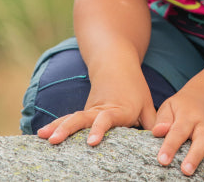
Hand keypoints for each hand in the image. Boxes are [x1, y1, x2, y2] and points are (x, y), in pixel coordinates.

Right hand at [37, 73, 155, 145]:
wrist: (115, 62)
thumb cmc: (134, 87)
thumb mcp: (147, 103)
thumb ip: (153, 123)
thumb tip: (161, 141)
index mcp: (120, 109)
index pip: (108, 119)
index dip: (100, 129)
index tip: (92, 141)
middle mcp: (102, 110)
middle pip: (83, 119)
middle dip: (69, 130)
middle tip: (55, 140)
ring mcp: (89, 110)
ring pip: (72, 118)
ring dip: (58, 127)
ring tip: (45, 138)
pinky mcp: (82, 112)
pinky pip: (67, 119)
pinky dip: (55, 125)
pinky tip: (42, 135)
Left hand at [151, 88, 203, 175]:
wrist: (199, 99)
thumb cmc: (179, 109)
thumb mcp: (167, 109)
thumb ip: (162, 120)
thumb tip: (158, 131)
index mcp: (186, 116)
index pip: (176, 132)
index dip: (169, 146)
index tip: (163, 160)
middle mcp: (203, 123)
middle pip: (201, 138)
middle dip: (195, 154)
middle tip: (187, 170)